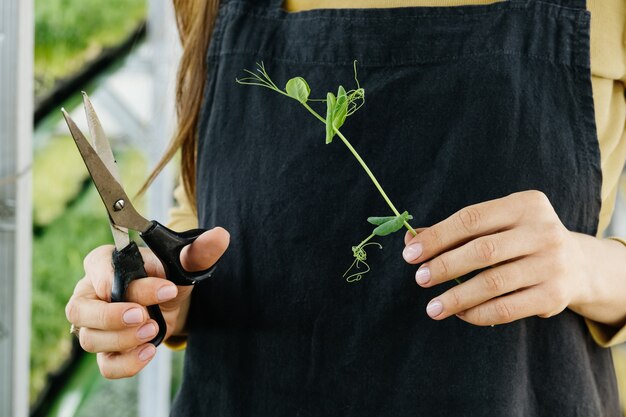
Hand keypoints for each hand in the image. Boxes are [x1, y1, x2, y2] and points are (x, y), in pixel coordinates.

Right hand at [65, 227, 229, 377]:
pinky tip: (149, 352)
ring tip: (154, 330)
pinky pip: (105, 365)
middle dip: (112, 317)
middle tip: (145, 316)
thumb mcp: (182, 263)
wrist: (171, 300)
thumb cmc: (166, 275)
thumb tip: (220, 236)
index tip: (165, 287)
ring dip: (123, 340)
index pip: (98, 268)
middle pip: (79, 311)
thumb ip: (197, 251)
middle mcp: (89, 294)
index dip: (127, 281)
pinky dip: (127, 364)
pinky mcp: (106, 350)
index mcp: (103, 263)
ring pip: (90, 340)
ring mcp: (93, 325)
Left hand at [402, 190, 589, 325]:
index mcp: (524, 204)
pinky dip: (478, 314)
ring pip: (493, 283)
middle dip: (445, 266)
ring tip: (432, 307)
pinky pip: (507, 309)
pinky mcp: (554, 295)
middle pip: (482, 251)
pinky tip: (460, 314)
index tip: (410, 254)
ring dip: (456, 297)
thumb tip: (411, 241)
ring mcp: (552, 263)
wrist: (577, 265)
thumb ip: (455, 232)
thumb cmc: (520, 241)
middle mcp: (543, 230)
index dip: (437, 237)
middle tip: (420, 279)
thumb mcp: (495, 226)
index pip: (471, 218)